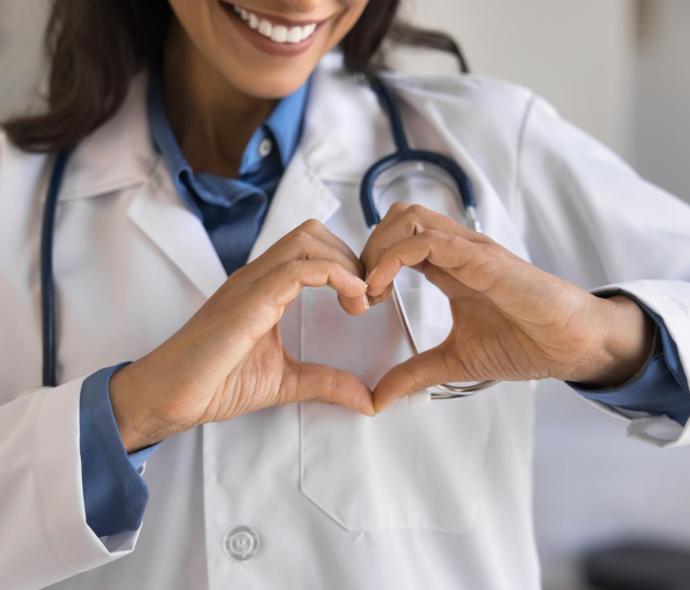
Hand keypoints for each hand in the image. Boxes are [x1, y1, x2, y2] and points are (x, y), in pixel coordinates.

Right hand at [110, 220, 372, 450]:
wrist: (168, 397)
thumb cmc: (215, 384)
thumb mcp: (285, 381)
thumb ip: (326, 383)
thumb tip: (367, 399)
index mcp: (265, 287)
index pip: (312, 248)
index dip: (348, 265)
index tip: (367, 299)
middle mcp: (258, 277)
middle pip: (313, 233)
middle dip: (351, 257)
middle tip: (368, 298)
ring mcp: (251, 284)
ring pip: (308, 240)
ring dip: (346, 264)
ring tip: (361, 301)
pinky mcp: (248, 301)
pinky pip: (298, 269)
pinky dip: (334, 276)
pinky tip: (351, 300)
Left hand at [361, 203, 654, 410]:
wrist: (571, 346)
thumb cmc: (524, 344)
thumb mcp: (455, 360)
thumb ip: (415, 372)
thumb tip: (380, 397)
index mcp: (448, 266)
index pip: (397, 241)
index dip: (370, 264)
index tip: (359, 302)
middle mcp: (456, 249)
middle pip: (397, 218)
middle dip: (367, 250)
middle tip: (360, 293)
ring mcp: (469, 249)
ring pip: (408, 218)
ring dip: (378, 249)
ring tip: (371, 290)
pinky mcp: (482, 258)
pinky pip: (428, 240)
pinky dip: (394, 258)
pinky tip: (381, 287)